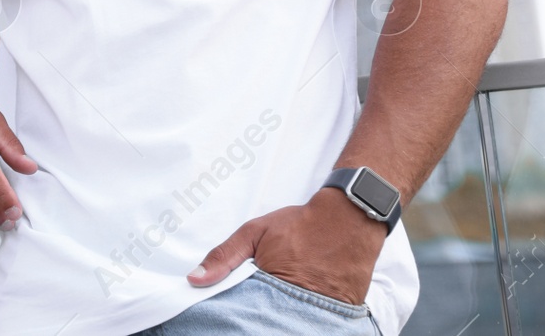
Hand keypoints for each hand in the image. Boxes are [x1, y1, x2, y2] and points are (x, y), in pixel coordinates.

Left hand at [187, 188, 388, 303]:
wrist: (349, 220)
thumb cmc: (299, 225)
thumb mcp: (254, 233)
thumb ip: (224, 257)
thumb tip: (195, 280)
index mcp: (270, 286)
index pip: (241, 313)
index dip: (231, 314)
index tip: (217, 319)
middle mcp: (295, 305)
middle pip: (263, 323)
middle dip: (251, 321)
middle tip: (241, 319)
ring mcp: (316, 312)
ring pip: (285, 325)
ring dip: (274, 320)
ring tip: (266, 314)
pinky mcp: (334, 316)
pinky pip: (309, 323)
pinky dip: (297, 320)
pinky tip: (287, 314)